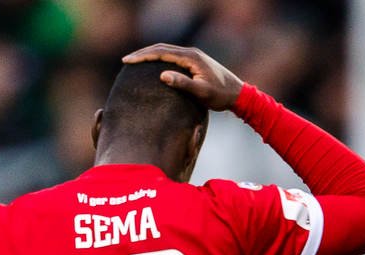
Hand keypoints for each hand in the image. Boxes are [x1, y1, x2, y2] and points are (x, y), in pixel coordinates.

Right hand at [122, 44, 243, 110]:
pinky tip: (154, 66)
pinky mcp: (195, 62)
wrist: (238, 94)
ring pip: (167, 50)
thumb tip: (162, 75)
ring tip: (135, 61)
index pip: (161, 52)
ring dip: (150, 54)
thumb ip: (182, 84)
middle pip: (161, 48)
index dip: (143, 56)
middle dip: (142, 53)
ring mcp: (193, 56)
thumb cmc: (220, 96)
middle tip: (126, 60)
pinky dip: (160, 58)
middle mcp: (191, 53)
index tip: (128, 61)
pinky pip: (173, 56)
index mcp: (190, 57)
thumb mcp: (201, 92)